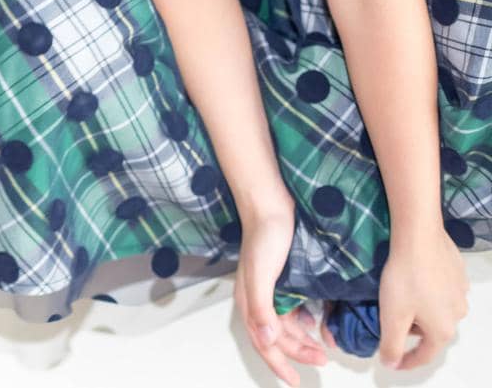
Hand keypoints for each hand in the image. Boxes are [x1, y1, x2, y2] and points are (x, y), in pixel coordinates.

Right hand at [235, 196, 325, 385]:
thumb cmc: (264, 237)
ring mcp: (270, 289)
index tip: (295, 381)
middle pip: (277, 337)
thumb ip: (262, 309)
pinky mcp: (282, 278)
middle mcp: (258, 300)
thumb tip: (267, 339)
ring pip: (287, 324)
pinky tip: (316, 319)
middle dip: (298, 352)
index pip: (264, 343)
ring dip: (302, 339)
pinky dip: (304, 320)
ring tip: (322, 346)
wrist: (270, 204)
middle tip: (322, 360)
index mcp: (250, 302)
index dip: (279, 364)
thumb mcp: (262, 275)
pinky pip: (292, 308)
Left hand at [361, 224, 468, 371]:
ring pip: (437, 312)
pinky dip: (427, 294)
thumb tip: (392, 364)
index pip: (424, 355)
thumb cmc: (405, 278)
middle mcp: (458, 315)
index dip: (407, 361)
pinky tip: (414, 282)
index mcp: (443, 330)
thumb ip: (392, 344)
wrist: (419, 237)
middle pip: (432, 333)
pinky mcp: (458, 275)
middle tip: (390, 322)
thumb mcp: (392, 316)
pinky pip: (441, 292)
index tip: (393, 362)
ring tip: (400, 300)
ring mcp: (461, 294)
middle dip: (411, 332)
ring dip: (419, 312)